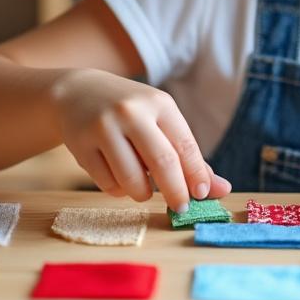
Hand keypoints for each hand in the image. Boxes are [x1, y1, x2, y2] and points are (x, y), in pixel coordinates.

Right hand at [52, 67, 230, 211]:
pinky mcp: (80, 144)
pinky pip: (108, 184)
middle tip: (181, 207)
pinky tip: (118, 176)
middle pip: (162, 162)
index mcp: (159, 103)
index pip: (185, 145)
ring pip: (132, 179)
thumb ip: (189, 157)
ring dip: (143, 193)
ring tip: (143, 187)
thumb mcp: (160, 121)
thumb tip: (221, 190)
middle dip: (175, 192)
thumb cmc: (130, 113)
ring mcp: (104, 127)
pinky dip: (119, 190)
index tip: (202, 195)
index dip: (196, 174)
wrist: (77, 92)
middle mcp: (132, 112)